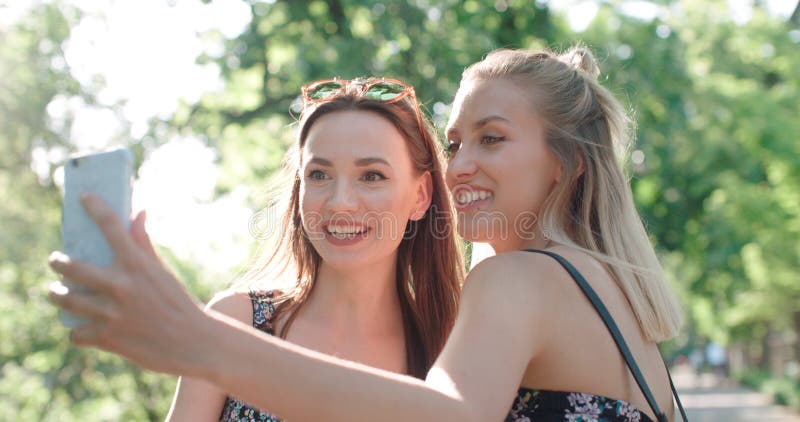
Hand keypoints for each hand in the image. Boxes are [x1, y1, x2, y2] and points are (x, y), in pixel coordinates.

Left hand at [49, 193, 208, 376]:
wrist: (194, 342)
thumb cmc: (178, 303)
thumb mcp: (162, 272)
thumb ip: (143, 244)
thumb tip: (138, 213)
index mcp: (137, 264)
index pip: (110, 225)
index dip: (94, 206)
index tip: (83, 197)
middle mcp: (121, 285)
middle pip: (70, 266)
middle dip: (57, 261)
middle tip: (56, 260)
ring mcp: (111, 313)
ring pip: (64, 299)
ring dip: (57, 295)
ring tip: (58, 292)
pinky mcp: (107, 338)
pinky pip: (76, 333)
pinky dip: (78, 332)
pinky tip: (82, 329)